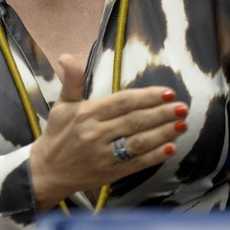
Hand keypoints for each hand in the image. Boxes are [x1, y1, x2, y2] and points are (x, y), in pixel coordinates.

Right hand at [29, 54, 185, 209]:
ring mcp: (104, 155)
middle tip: (182, 107)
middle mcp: (96, 133)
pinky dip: (155, 156)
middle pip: (134, 121)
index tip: (167, 92)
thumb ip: (71, 80)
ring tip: (182, 124)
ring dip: (163, 133)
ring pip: (138, 142)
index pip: (122, 102)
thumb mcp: (61, 104)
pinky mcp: (110, 173)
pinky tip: (171, 148)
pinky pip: (136, 164)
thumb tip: (65, 56)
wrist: (47, 172)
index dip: (146, 97)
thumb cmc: (57, 135)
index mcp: (86, 114)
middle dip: (161, 113)